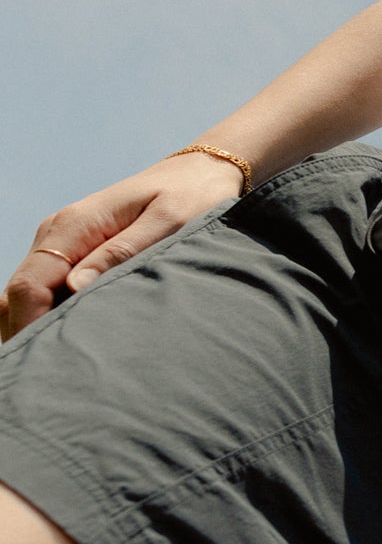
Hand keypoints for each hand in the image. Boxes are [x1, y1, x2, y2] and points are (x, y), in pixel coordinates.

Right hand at [2, 152, 246, 340]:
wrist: (201, 173)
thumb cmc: (192, 197)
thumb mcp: (169, 222)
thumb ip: (123, 252)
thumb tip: (76, 287)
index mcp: (74, 225)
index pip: (30, 284)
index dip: (30, 324)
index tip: (46, 357)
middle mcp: (58, 232)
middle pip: (18, 292)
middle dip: (27, 330)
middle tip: (53, 370)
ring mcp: (64, 242)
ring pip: (28, 292)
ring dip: (38, 323)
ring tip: (62, 359)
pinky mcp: (76, 250)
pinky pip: (47, 287)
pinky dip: (50, 312)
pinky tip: (74, 335)